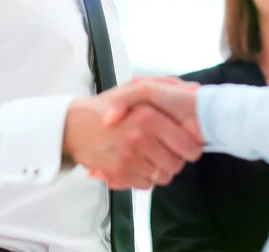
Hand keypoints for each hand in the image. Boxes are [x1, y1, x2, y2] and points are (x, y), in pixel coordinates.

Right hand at [63, 85, 202, 189]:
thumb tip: (195, 88)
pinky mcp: (119, 173)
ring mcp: (129, 157)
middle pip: (176, 164)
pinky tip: (136, 163)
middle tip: (167, 151)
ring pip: (162, 176)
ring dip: (159, 169)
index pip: (186, 144)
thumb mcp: (135, 87)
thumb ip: (165, 84)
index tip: (187, 145)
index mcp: (148, 116)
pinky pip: (145, 184)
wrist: (74, 125)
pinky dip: (144, 177)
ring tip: (151, 156)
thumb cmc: (106, 106)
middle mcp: (140, 138)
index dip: (190, 147)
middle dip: (175, 160)